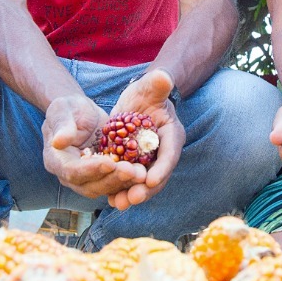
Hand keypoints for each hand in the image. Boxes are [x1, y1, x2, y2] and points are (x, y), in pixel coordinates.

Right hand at [41, 94, 141, 202]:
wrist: (80, 114)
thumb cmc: (68, 109)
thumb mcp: (63, 110)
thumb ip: (62, 125)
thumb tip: (59, 141)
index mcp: (56, 161)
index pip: (72, 171)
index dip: (90, 170)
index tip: (109, 163)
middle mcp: (70, 175)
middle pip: (90, 185)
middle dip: (112, 179)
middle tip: (133, 171)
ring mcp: (87, 179)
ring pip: (105, 187)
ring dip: (124, 182)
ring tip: (142, 173)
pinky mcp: (102, 177)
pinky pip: (115, 183)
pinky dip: (129, 180)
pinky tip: (144, 172)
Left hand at [105, 68, 182, 210]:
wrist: (138, 102)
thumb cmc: (148, 92)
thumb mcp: (151, 87)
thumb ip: (158, 84)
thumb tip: (163, 76)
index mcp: (172, 136)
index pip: (169, 155)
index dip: (161, 169)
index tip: (150, 180)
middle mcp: (162, 154)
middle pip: (156, 176)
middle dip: (145, 190)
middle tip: (132, 199)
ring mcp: (148, 162)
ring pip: (142, 183)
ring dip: (131, 195)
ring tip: (118, 204)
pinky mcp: (134, 165)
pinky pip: (129, 181)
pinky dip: (121, 191)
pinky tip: (109, 200)